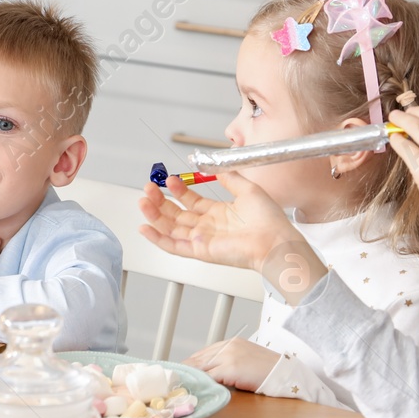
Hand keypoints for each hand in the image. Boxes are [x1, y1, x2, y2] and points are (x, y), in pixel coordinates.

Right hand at [138, 172, 323, 298]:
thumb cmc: (268, 221)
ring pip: (170, 228)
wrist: (275, 241)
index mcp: (220, 214)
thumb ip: (229, 177)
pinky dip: (157, 238)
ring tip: (144, 200)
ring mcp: (202, 240)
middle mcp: (209, 227)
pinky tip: (145, 227)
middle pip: (176, 214)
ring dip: (155, 215)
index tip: (171, 179)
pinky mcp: (200, 251)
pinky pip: (173, 246)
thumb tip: (215, 166)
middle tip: (150, 188)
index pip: (192, 202)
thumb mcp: (247, 189)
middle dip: (161, 201)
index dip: (179, 190)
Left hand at [186, 338, 280, 392]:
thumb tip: (213, 374)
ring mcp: (228, 356)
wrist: (283, 372)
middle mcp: (227, 346)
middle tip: (175, 379)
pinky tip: (193, 388)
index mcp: (231, 343)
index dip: (191, 364)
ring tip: (179, 385)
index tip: (183, 371)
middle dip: (186, 370)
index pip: (204, 353)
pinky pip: (209, 376)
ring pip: (201, 367)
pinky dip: (200, 383)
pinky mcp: (230, 369)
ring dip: (190, 377)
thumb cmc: (268, 369)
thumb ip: (229, 362)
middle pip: (199, 359)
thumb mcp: (246, 359)